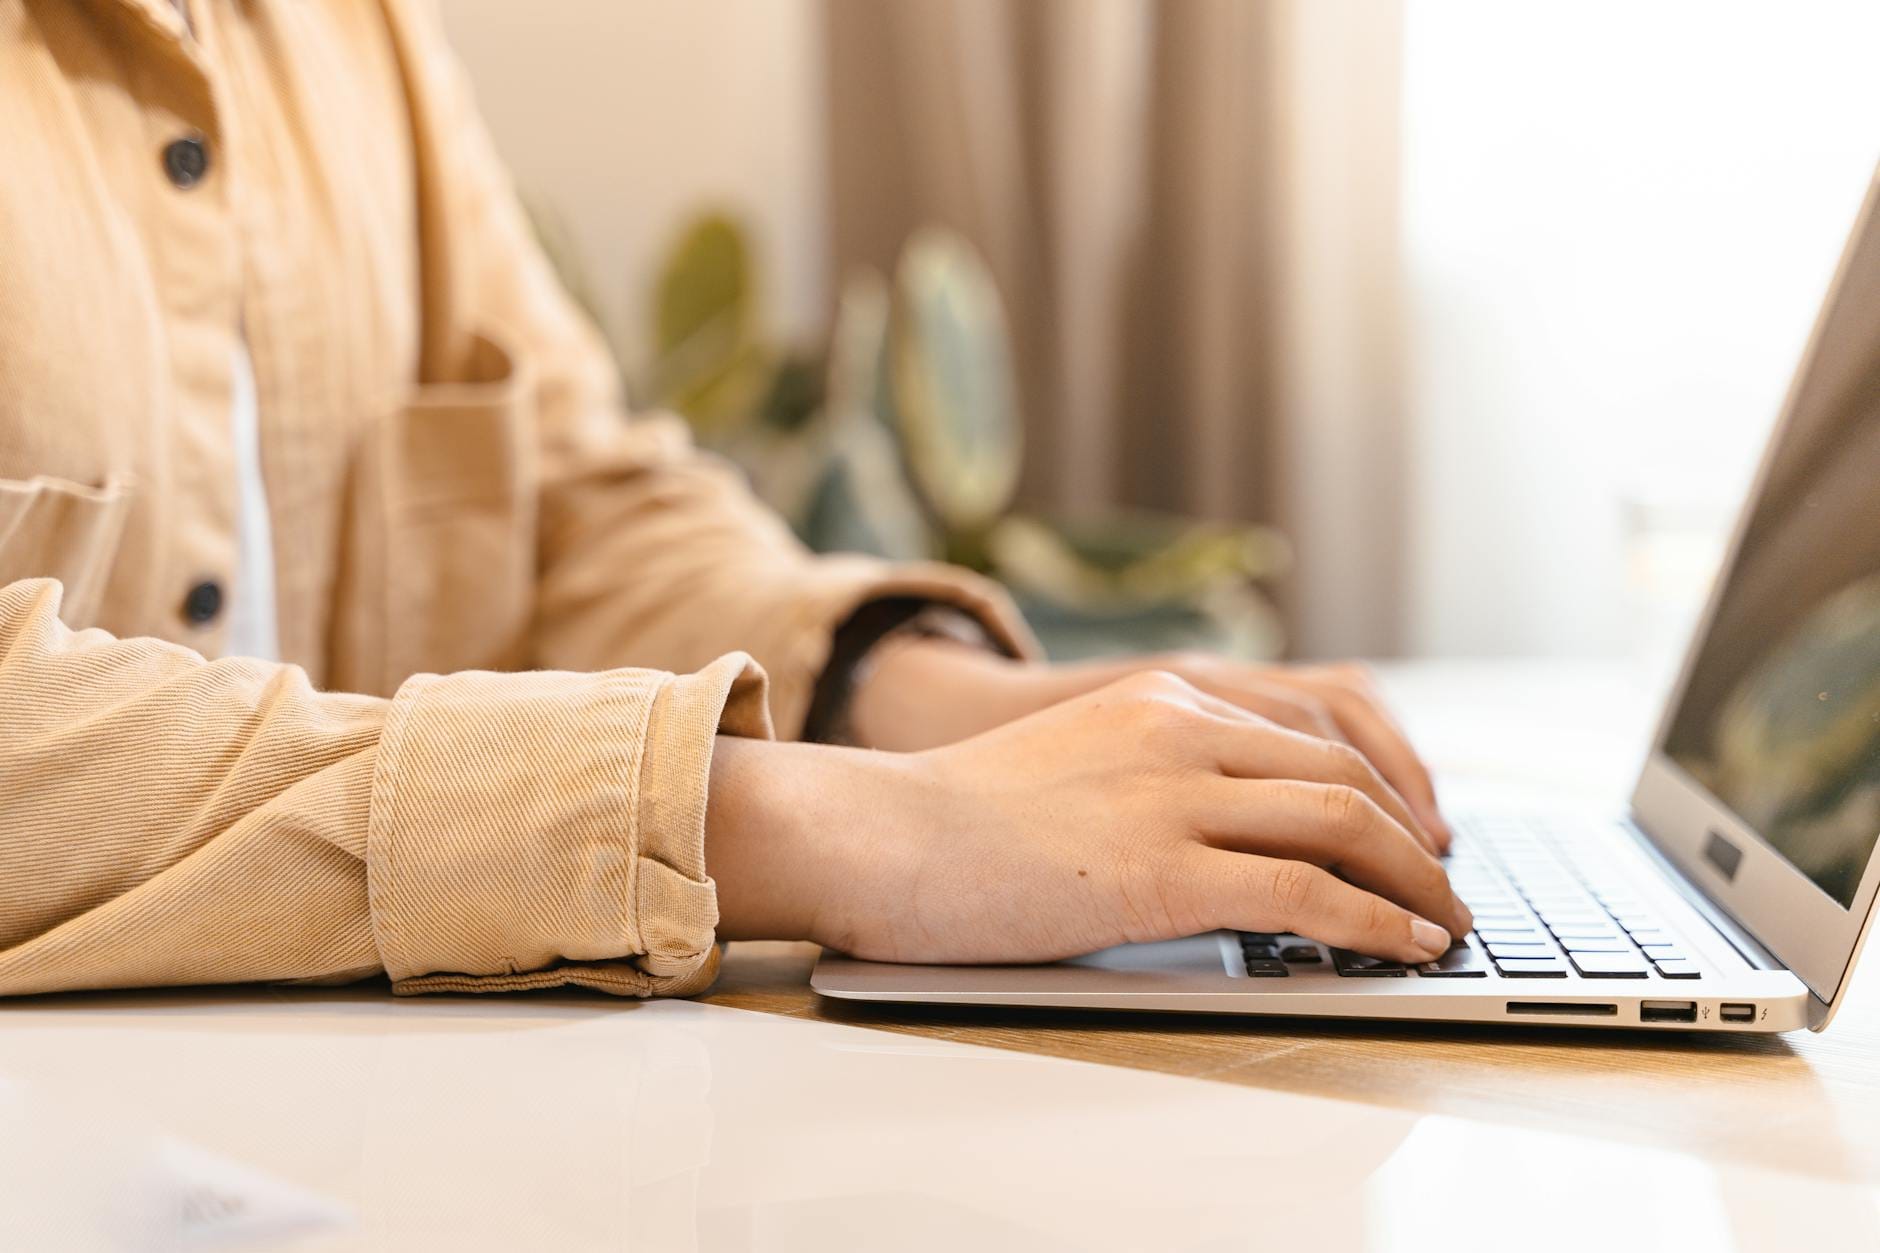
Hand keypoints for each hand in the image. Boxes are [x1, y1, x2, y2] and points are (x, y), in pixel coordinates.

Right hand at [708, 670, 1470, 964]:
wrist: (886, 835)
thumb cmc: (963, 816)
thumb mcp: (1081, 760)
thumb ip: (1161, 773)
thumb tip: (1235, 831)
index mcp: (1165, 697)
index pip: (1313, 729)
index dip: (1387, 783)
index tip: (1415, 829)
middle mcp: (1182, 729)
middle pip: (1346, 772)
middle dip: (1416, 836)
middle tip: (1445, 884)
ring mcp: (1174, 797)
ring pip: (1342, 824)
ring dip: (1412, 882)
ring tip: (1444, 924)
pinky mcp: (1162, 872)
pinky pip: (1304, 893)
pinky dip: (1371, 923)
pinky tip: (1400, 947)